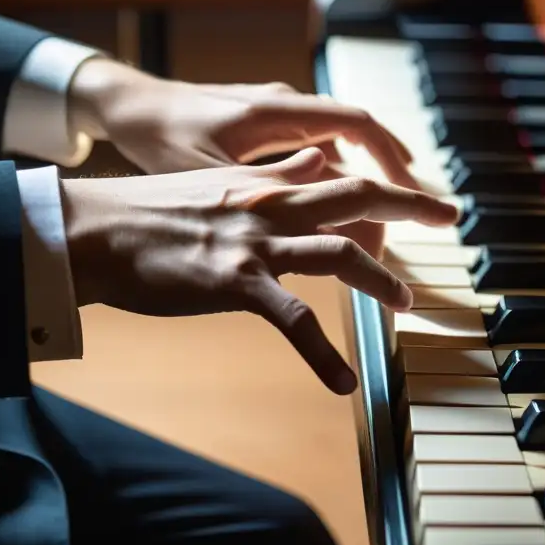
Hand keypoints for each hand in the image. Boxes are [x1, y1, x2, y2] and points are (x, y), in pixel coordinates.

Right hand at [60, 148, 457, 394]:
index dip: (387, 184)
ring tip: (406, 303)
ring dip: (380, 279)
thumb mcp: (218, 180)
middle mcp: (269, 206)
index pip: (342, 176)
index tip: (419, 194)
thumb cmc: (149, 211)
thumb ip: (276, 174)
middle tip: (451, 216)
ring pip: (337, 253)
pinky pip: (292, 322)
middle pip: (356, 196)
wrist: (92, 230)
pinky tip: (342, 384)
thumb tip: (318, 160)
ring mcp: (254, 243)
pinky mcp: (233, 282)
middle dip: (410, 205)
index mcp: (267, 185)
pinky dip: (322, 355)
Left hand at [68, 59, 415, 185]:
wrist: (127, 106)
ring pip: (340, 142)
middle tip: (420, 211)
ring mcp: (278, 113)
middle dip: (393, 172)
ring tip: (387, 217)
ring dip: (367, 175)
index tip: (418, 192)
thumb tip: (325, 185)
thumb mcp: (208, 167)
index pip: (358, 126)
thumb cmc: (160, 137)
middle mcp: (286, 106)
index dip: (393, 159)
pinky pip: (318, 145)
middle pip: (359, 134)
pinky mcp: (266, 125)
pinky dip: (339, 173)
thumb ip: (263, 177)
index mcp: (277, 113)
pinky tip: (341, 204)